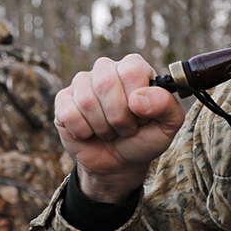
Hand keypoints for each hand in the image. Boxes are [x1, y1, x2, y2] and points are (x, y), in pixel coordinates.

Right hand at [54, 54, 186, 202]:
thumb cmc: (143, 138)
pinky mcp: (63, 100)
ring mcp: (82, 83)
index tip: (141, 117)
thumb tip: (138, 99)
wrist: (119, 163)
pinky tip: (90, 133)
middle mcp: (106, 69)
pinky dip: (83, 132)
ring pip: (86, 101)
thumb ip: (166, 106)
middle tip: (125, 128)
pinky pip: (69, 113)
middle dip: (119, 117)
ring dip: (102, 127)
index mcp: (133, 67)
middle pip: (106, 84)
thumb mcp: (167, 125)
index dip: (137, 101)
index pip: (132, 71)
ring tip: (109, 131)